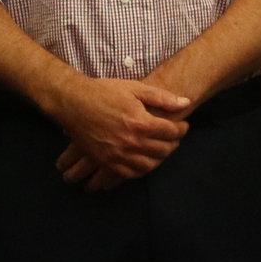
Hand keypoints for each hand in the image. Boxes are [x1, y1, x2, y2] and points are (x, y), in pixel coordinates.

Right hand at [50, 76, 190, 187]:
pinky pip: (131, 173)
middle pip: (163, 150)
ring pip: (150, 165)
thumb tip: (186, 102)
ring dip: (160, 158)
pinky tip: (144, 160)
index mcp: (141, 122)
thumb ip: (162, 97)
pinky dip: (142, 169)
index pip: (171, 132)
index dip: (182, 129)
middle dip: (173, 143)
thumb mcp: (134, 88)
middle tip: (174, 138)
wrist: (74, 103)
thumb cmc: (104, 92)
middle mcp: (131, 142)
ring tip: (161, 149)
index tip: (183, 126)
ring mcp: (118, 154)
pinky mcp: (107, 162)